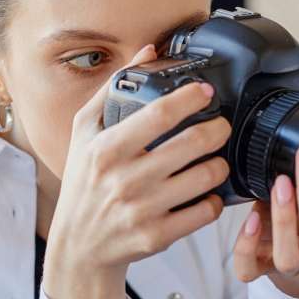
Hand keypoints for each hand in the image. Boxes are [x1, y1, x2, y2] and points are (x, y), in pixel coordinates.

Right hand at [43, 43, 231, 298]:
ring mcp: (142, 209)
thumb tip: (147, 51)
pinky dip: (214, 199)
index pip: (158, 114)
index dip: (190, 98)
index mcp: (105, 149)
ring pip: (206, 177)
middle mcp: (124, 178)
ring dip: (220, 164)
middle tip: (220, 126)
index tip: (205, 91)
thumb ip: (112, 89)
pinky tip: (207, 192)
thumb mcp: (83, 133)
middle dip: (218, 129)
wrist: (78, 247)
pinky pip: (205, 211)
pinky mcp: (158, 235)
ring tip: (216, 158)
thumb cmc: (83, 183)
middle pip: (192, 143)